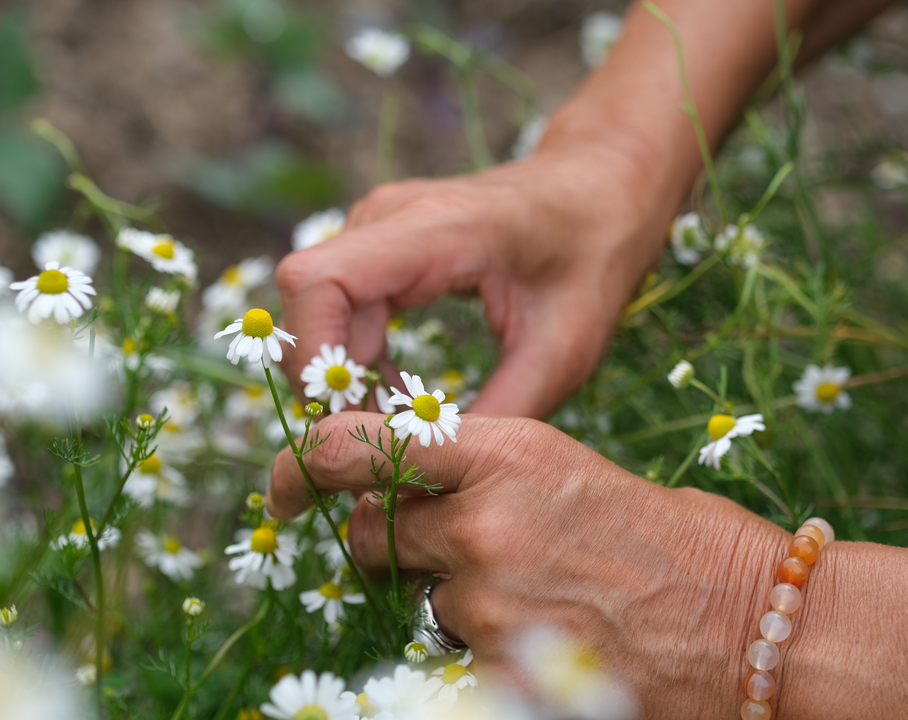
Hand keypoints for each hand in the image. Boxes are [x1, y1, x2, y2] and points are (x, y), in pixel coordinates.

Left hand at [268, 412, 794, 717]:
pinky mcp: (504, 666)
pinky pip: (454, 653)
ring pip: (416, 596)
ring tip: (533, 593)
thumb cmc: (674, 538)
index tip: (284, 476)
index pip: (360, 444)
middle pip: (370, 530)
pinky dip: (483, 647)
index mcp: (505, 450)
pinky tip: (548, 633)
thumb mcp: (573, 475)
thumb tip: (411, 496)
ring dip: (448, 595)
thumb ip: (485, 478)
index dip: (305, 460)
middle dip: (384, 540)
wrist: (753, 620)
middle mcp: (484, 517)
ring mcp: (489, 599)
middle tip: (433, 548)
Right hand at [273, 145, 668, 419]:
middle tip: (369, 441)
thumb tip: (433, 475)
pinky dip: (355, 355)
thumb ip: (501, 411)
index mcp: (434, 229)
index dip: (312, 355)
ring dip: (340, 370)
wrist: (599, 189)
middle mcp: (389, 218)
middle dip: (325, 376)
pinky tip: (396, 396)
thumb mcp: (561, 349)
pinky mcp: (381, 244)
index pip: (320, 280)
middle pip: (308, 298)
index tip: (342, 420)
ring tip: (389, 425)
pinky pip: (340, 304)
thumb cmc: (590, 258)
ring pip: (319, 306)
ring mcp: (379, 226)